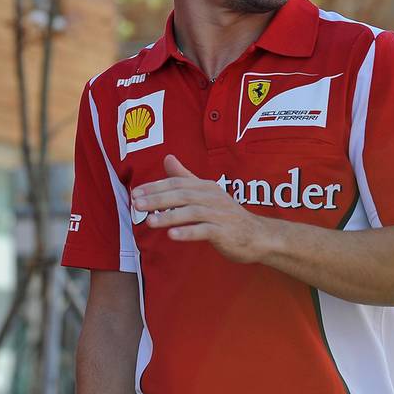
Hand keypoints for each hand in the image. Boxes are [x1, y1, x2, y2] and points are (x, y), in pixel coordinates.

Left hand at [131, 155, 275, 263]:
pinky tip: (172, 236)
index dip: (155, 187)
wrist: (258, 235)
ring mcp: (219, 215)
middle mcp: (212, 197)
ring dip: (168, 217)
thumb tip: (167, 157)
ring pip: (191, 212)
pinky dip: (188, 232)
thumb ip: (186, 177)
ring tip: (149, 222)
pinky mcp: (225, 232)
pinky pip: (204, 231)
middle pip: (182, 194)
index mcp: (205, 186)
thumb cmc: (227, 215)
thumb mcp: (206, 193)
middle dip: (157, 199)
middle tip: (137, 205)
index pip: (177, 183)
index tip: (136, 193)